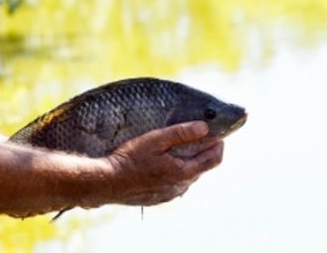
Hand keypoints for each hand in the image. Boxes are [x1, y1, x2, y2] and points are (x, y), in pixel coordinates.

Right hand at [101, 121, 223, 206]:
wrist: (106, 182)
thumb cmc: (130, 158)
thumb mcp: (156, 139)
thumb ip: (181, 133)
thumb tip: (204, 128)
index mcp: (183, 172)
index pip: (214, 160)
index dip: (219, 145)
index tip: (217, 135)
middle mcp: (180, 187)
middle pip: (202, 168)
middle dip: (204, 152)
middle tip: (198, 138)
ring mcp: (169, 194)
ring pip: (189, 177)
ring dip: (189, 163)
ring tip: (179, 149)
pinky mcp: (159, 198)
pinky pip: (176, 185)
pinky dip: (177, 173)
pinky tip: (164, 164)